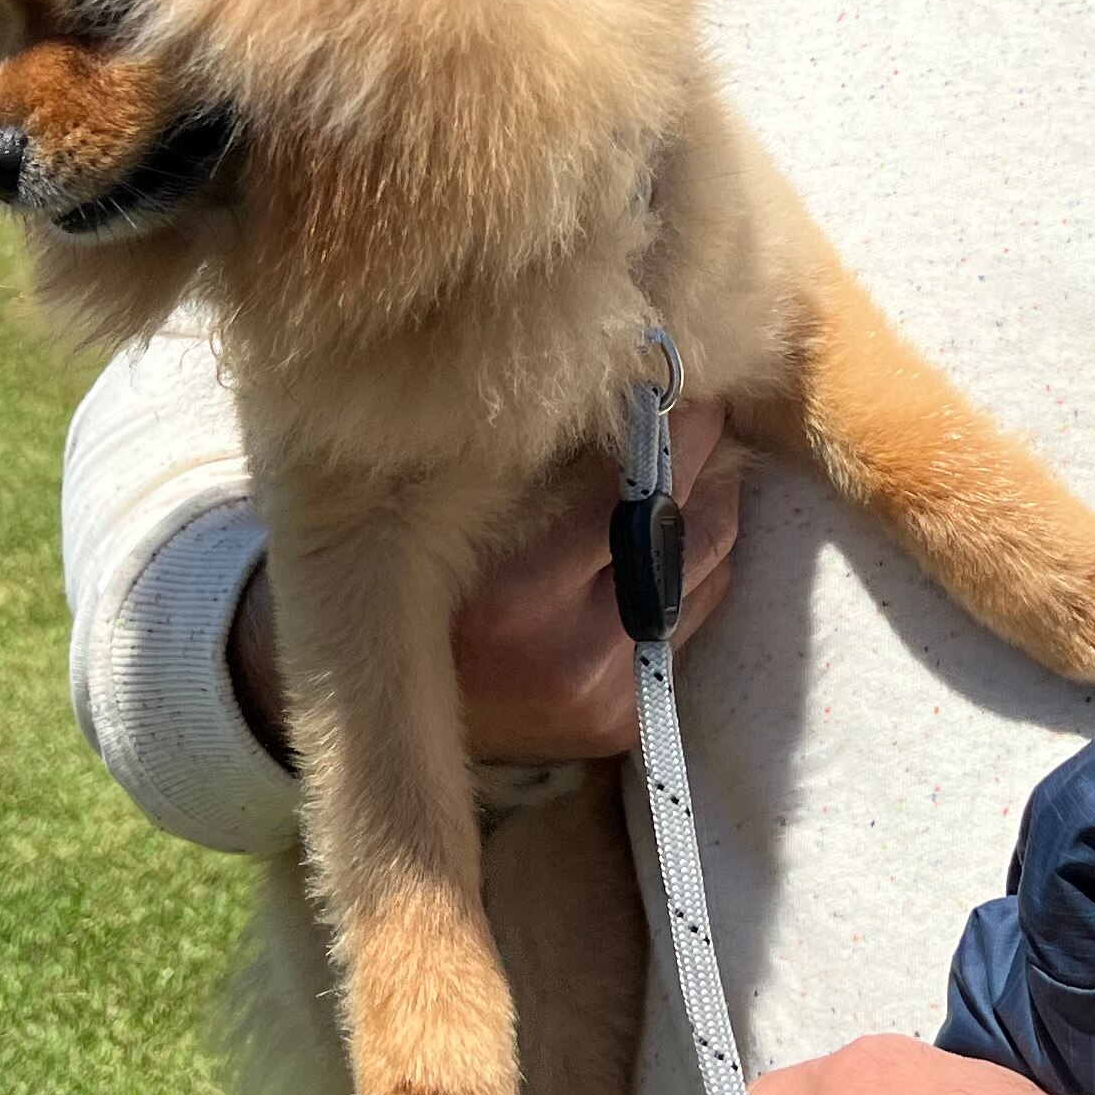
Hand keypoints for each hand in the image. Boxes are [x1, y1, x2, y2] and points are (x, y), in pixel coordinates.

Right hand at [227, 399, 743, 765]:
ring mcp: (605, 693)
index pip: (634, 482)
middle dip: (703, 455)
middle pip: (682, 523)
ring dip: (711, 506)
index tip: (675, 373)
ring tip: (700, 459)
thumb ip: (530, 457)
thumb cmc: (409, 579)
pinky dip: (696, 564)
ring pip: (705, 568)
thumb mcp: (444, 508)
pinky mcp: (623, 720)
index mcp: (516, 595)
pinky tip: (675, 528)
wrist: (382, 707)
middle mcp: (568, 653)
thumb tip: (625, 382)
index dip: (669, 418)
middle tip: (702, 402)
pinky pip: (693, 618)